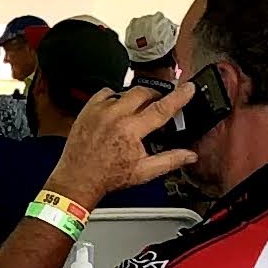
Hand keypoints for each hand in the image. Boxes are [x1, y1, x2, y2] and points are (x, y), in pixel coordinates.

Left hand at [53, 80, 190, 212]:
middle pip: (144, 92)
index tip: (188, 88)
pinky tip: (117, 110)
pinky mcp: (88, 109)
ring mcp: (100, 110)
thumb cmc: (107, 176)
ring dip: (136, 98)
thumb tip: (189, 155)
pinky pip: (106, 92)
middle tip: (160, 105)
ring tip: (138, 112)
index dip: (179, 96)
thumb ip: (170, 160)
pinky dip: (115, 97)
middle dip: (156, 96)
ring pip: (125, 91)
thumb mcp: (143, 172)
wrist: (78, 179)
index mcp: (131, 130)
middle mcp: (115, 115)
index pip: (162, 108)